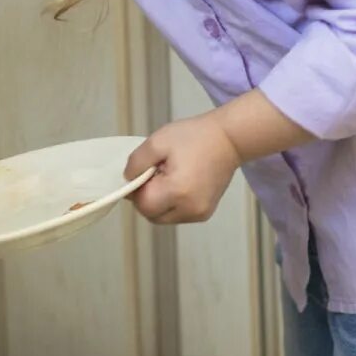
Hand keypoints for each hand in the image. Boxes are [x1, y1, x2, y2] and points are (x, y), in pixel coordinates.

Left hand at [125, 111, 242, 224]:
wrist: (229, 139)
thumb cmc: (194, 137)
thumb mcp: (157, 142)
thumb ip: (136, 163)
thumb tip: (127, 180)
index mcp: (177, 192)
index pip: (143, 205)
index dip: (136, 190)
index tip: (142, 173)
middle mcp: (190, 209)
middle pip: (152, 216)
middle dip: (146, 198)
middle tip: (154, 175)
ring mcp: (199, 214)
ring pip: (164, 218)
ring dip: (159, 203)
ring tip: (167, 178)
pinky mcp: (205, 213)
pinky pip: (178, 215)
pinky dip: (172, 204)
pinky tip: (178, 185)